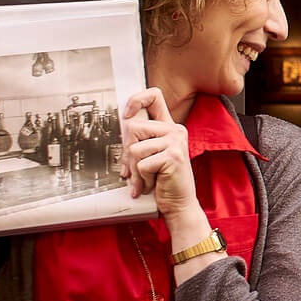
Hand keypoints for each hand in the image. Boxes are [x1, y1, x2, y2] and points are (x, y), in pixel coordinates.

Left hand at [121, 88, 199, 220]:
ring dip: (135, 170)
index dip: (136, 100)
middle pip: (133, 128)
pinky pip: (142, 164)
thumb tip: (121, 130)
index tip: (126, 115)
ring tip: (146, 179)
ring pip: (134, 148)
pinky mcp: (173, 156)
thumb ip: (142, 140)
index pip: (153, 96)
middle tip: (133, 170)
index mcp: (169, 127)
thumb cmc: (164, 182)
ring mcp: (175, 142)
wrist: (180, 204)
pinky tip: (153, 184)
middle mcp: (175, 130)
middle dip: (127, 153)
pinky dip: (142, 179)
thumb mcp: (152, 156)